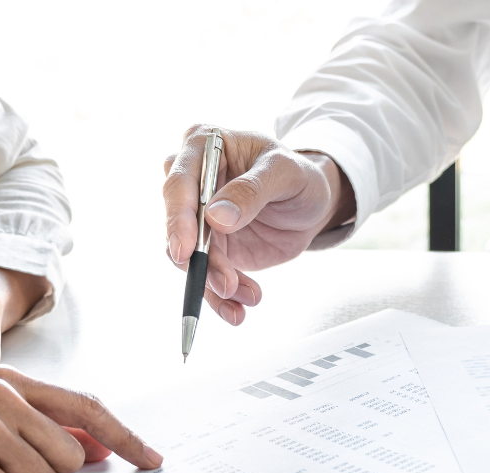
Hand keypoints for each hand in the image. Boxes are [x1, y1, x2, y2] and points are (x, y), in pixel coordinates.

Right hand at [163, 125, 355, 324]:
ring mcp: (198, 218)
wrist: (312, 205)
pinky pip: (206, 276)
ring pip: (189, 257)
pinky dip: (221, 297)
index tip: (185, 250)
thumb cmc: (299, 176)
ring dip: (214, 283)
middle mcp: (193, 181)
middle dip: (200, 260)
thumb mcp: (286, 174)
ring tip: (244, 296)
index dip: (178, 218)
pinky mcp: (209, 248)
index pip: (179, 182)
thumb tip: (216, 217)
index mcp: (204, 146)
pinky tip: (238, 310)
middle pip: (178, 224)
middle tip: (226, 283)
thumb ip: (252, 191)